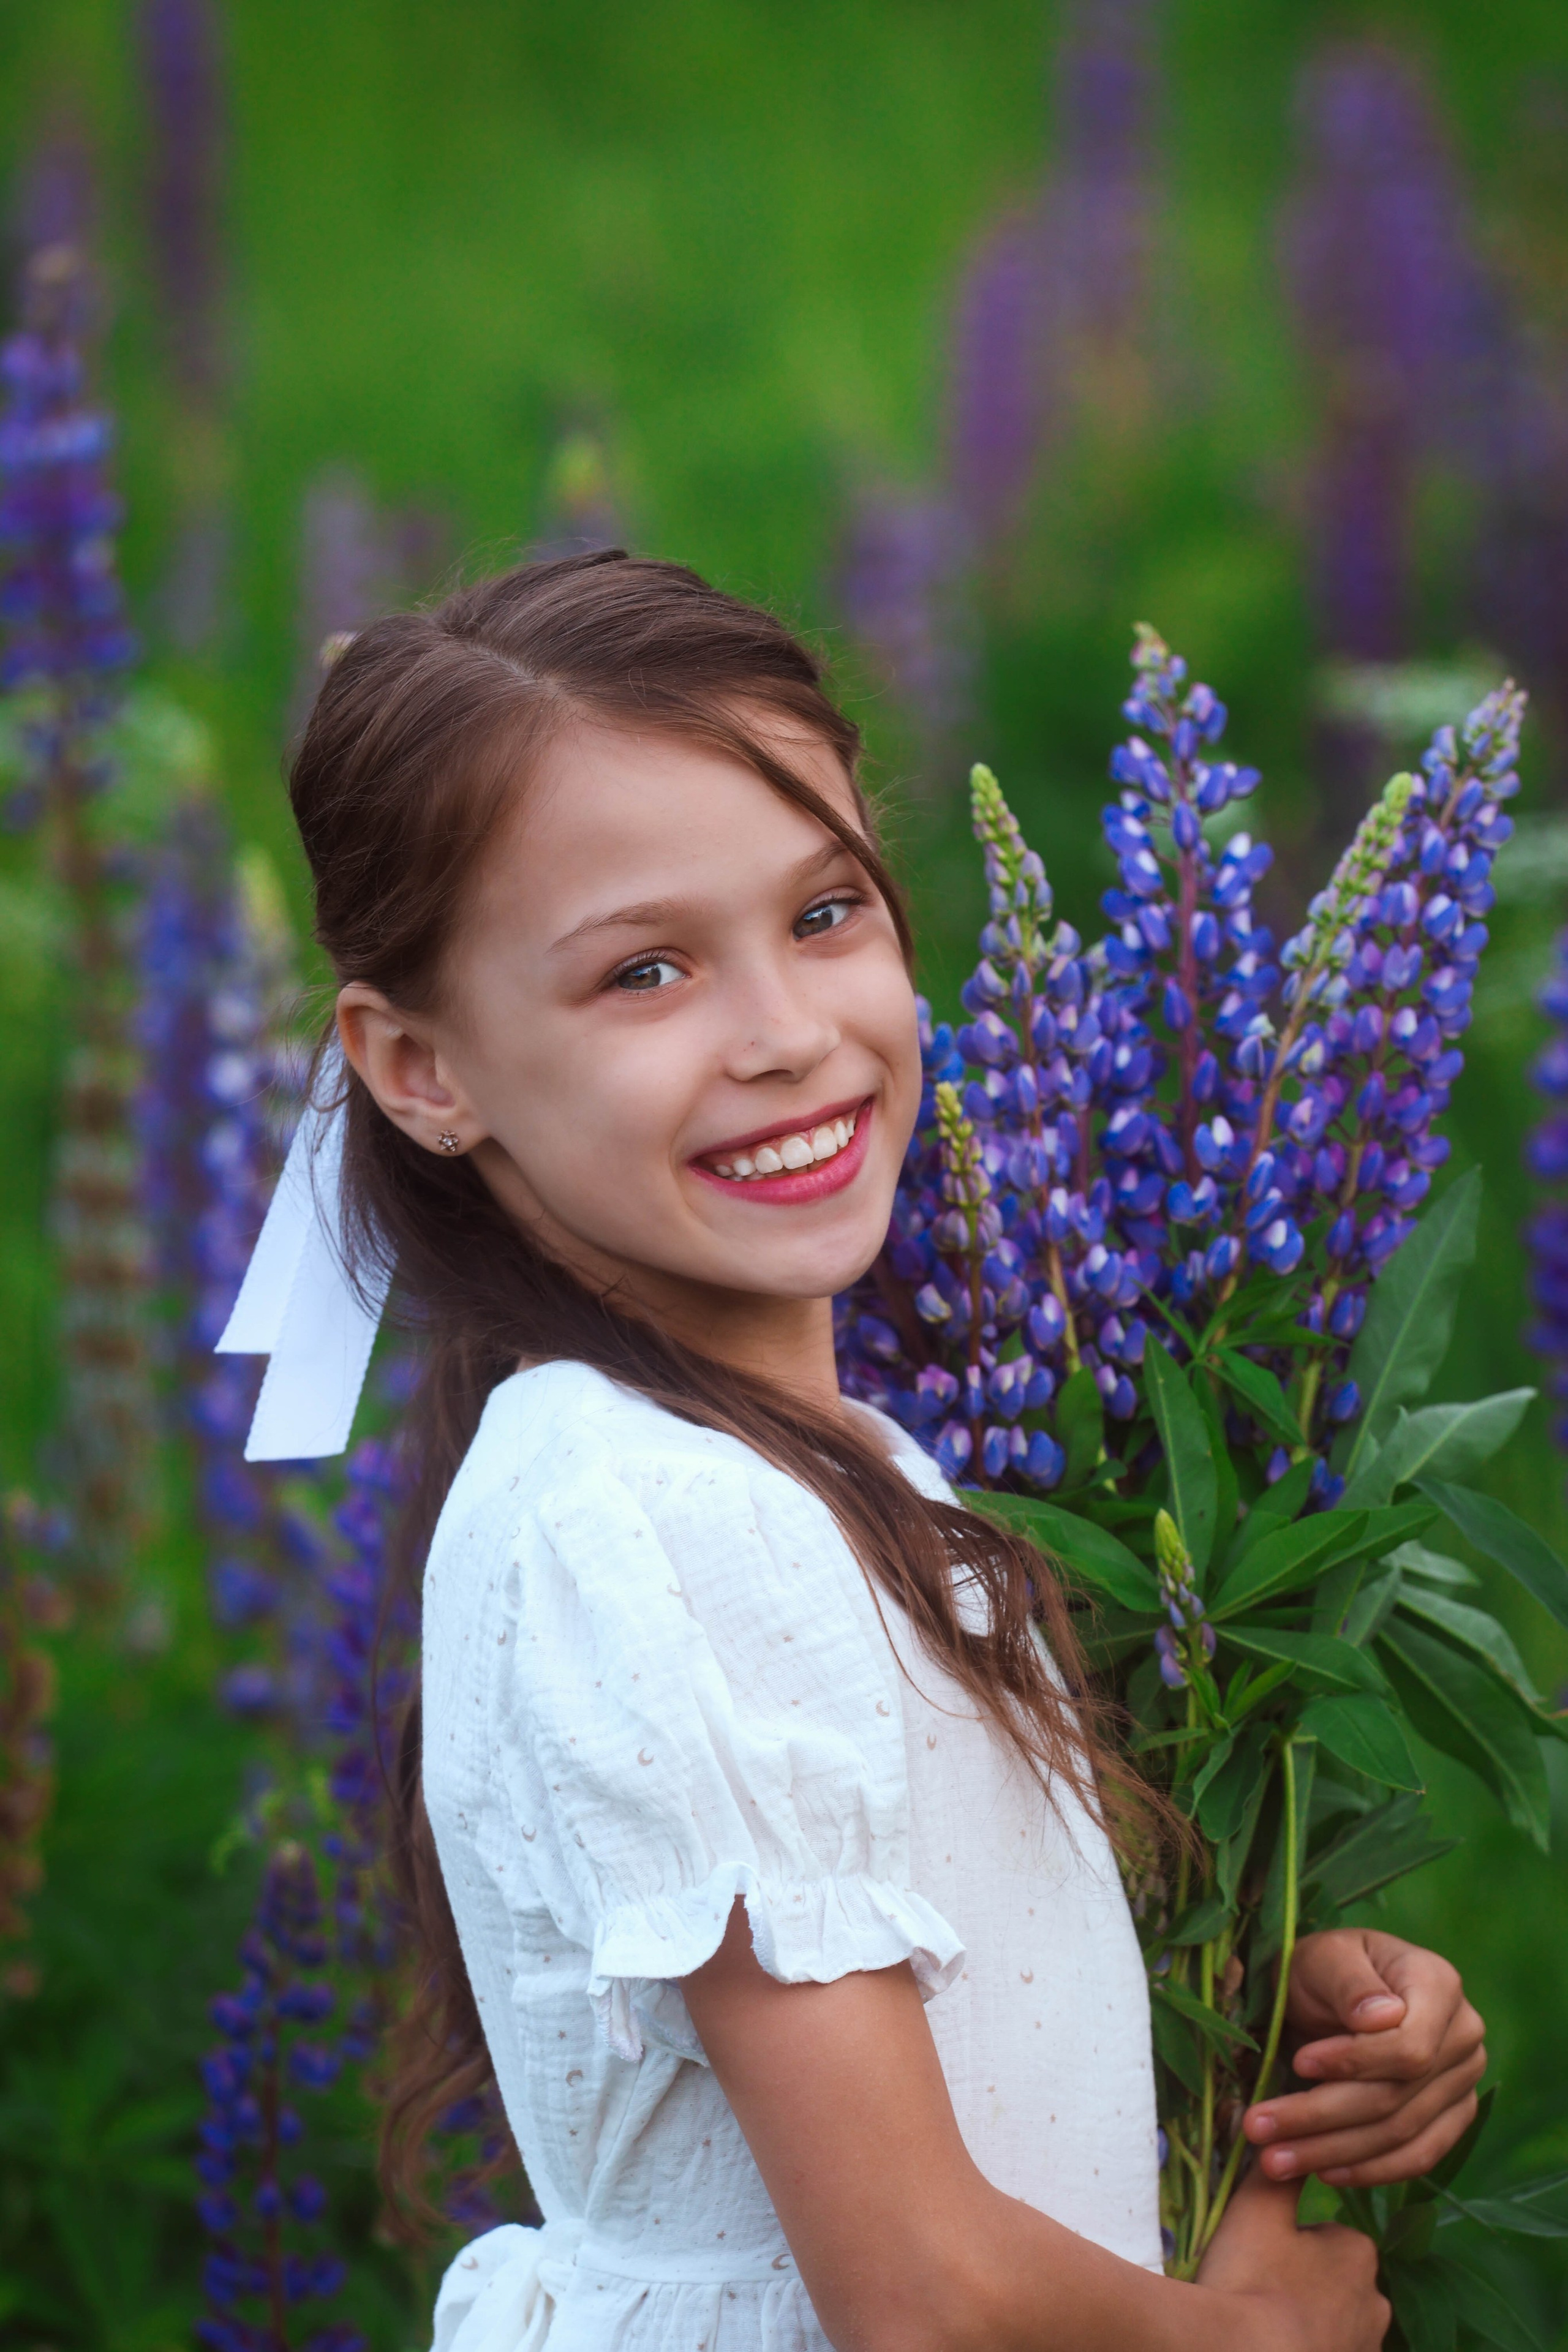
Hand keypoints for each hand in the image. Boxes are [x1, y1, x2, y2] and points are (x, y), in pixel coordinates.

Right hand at [1198, 2168, 1388, 2351]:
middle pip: (1335, 2283)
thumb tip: (1287, 2137)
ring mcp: (1367, 2349)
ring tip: (1266, 2322)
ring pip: (1335, 2325)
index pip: (1328, 2237)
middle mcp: (1378, 2302)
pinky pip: (1331, 2350)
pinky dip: (1310, 2347)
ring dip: (1309, 2322)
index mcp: (1359, 2252)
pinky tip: (1277, 2345)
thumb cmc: (1253, 2277)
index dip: (1291, 2244)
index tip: (1261, 2256)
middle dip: (1305, 2286)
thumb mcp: (1257, 2208)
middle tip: (1261, 2290)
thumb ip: (1278, 2172)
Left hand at [1242, 1927, 1485, 2188]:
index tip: (1297, 2064)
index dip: (1354, 2064)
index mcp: (1439, 1986)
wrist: (1337, 1990)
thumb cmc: (1328, 1966)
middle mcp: (1464, 2036)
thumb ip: (1350, 1983)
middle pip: (1397, 2097)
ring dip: (1334, 2153)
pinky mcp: (1453, 2115)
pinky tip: (1323, 2172)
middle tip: (1259, 2129)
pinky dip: (1370, 2170)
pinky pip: (1419, 2155)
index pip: (1409, 2047)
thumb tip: (1380, 2018)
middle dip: (1322, 2117)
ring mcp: (1463, 2081)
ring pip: (1402, 2134)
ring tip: (1275, 2160)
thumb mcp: (1326, 1955)